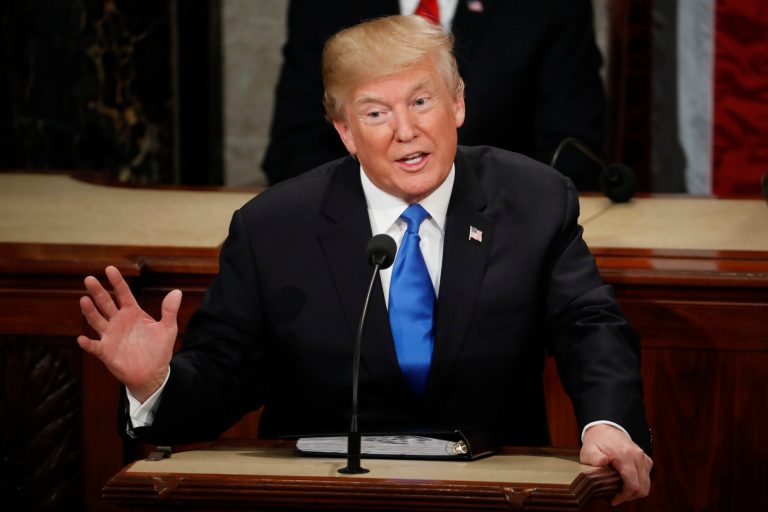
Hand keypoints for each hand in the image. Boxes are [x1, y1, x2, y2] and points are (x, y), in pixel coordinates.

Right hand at [77, 265, 180, 401]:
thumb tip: (177, 292)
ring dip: (90, 311)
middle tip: (89, 279)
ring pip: (97, 320)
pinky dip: (88, 343)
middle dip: (98, 291)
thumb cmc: (159, 349)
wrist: (153, 373)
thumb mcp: (168, 328)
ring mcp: (110, 335)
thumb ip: (169, 311)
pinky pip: (94, 346)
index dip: (117, 281)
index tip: (110, 268)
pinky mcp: (106, 351)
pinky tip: (82, 338)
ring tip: (84, 300)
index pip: (123, 293)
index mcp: (133, 312)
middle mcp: (119, 321)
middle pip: (106, 303)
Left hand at [580, 424, 652, 505]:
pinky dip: (640, 483)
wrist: (604, 428)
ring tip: (621, 492)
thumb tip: (602, 462)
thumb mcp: (589, 449)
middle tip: (616, 498)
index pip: (632, 484)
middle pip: (642, 487)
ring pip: (646, 483)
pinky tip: (627, 483)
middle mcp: (637, 456)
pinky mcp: (644, 458)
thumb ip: (594, 457)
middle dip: (630, 496)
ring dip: (635, 491)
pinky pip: (647, 476)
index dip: (624, 496)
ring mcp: (642, 456)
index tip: (613, 500)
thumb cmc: (596, 441)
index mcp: (625, 455)